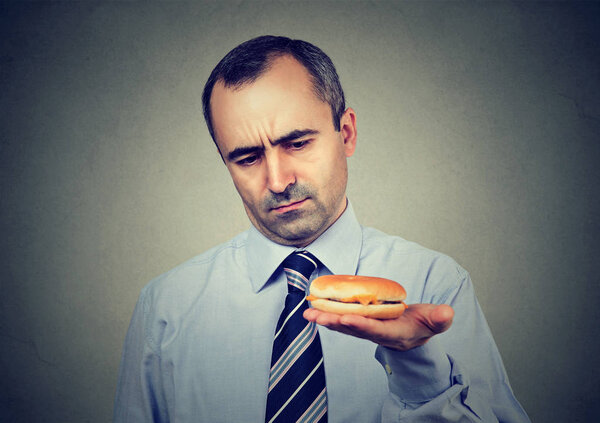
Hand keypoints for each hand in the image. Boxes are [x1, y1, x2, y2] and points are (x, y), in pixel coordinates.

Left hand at [303, 304, 453, 350]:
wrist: (415, 332)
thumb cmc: (424, 324)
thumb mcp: (435, 321)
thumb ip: (440, 319)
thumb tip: (447, 313)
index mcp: (396, 334)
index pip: (378, 331)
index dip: (362, 325)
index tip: (347, 317)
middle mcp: (378, 335)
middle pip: (354, 330)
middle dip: (335, 323)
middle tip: (318, 316)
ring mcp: (368, 332)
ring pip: (344, 326)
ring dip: (326, 319)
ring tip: (308, 313)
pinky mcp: (360, 325)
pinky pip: (342, 320)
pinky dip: (327, 315)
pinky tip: (313, 309)